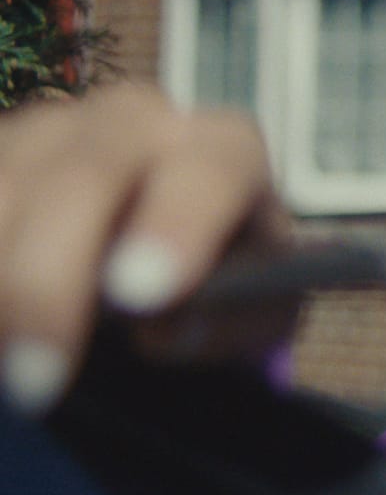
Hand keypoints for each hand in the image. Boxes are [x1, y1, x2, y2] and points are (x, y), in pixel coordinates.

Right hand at [0, 84, 292, 418]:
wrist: (162, 250)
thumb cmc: (221, 281)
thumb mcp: (252, 310)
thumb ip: (226, 322)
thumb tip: (166, 328)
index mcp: (222, 148)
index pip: (209, 170)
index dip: (176, 227)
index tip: (140, 296)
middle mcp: (135, 120)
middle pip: (84, 177)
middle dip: (51, 280)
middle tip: (37, 375)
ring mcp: (50, 128)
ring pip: (5, 190)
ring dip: (1, 283)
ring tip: (6, 367)